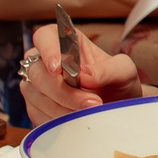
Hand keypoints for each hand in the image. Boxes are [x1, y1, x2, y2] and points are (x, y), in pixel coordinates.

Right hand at [24, 24, 147, 122]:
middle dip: (62, 91)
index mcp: (66, 42)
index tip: (58, 68)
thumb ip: (107, 70)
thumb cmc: (119, 83)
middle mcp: (45, 61)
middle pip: (37, 71)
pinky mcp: (35, 107)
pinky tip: (75, 120)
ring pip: (34, 95)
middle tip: (92, 102)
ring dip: (61, 108)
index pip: (45, 36)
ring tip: (89, 112)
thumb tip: (84, 75)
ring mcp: (37, 85)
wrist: (118, 107)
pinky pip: (36, 113)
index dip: (47, 50)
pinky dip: (56, 119)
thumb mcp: (123, 71)